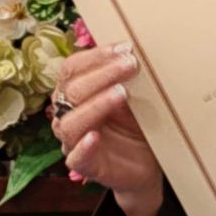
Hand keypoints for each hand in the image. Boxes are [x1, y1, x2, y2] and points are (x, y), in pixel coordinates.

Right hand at [51, 43, 164, 215]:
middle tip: (131, 65)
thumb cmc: (137, 123)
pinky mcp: (85, 167)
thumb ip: (126, 76)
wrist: (148, 162)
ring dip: (95, 105)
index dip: (95, 56)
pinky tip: (95, 137)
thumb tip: (134, 49)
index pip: (72, 68)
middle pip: (71, 91)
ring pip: (69, 123)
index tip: (125, 48)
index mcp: (74, 92)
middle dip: (102, 75)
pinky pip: (75, 158)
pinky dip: (83, 147)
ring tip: (120, 94)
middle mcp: (68, 114)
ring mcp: (73, 142)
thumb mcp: (135, 95)